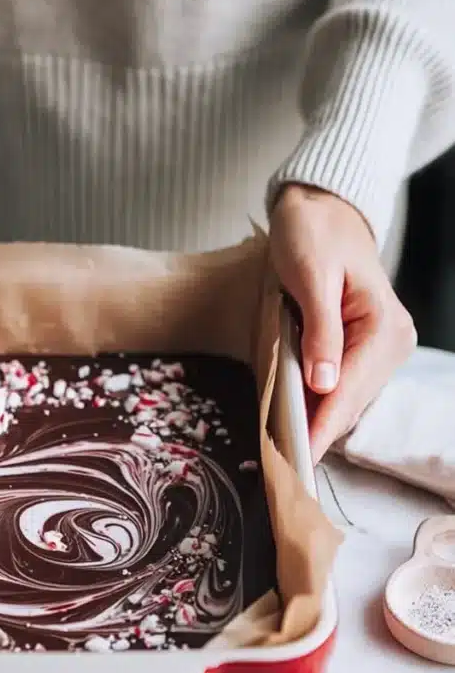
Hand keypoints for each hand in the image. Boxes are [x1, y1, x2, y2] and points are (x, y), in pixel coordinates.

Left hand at [269, 184, 416, 462]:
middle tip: (282, 465)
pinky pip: (339, 386)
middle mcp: (391, 342)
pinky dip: (317, 404)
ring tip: (284, 450)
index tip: (298, 459)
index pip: (349, 389)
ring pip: (345, 400)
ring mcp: (378, 348)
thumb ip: (321, 330)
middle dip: (316, 430)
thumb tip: (324, 384)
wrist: (319, 208)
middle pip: (350, 402)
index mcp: (384, 326)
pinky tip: (295, 420)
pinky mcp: (360, 349)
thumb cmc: (313, 233)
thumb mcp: (311, 275)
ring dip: (316, 422)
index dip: (321, 426)